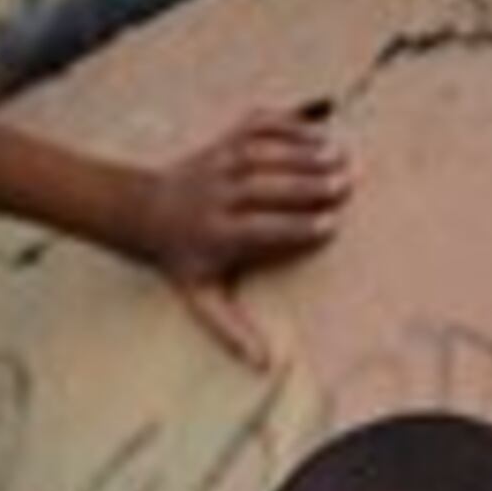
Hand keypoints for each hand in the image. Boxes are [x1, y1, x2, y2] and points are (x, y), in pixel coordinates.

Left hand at [141, 108, 352, 367]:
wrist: (146, 211)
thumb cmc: (185, 259)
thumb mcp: (201, 297)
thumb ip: (230, 330)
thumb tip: (262, 366)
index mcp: (216, 234)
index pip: (260, 228)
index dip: (296, 226)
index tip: (331, 225)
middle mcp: (217, 195)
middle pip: (264, 186)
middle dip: (306, 184)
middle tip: (345, 184)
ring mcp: (219, 162)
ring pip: (262, 152)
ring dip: (302, 152)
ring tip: (339, 157)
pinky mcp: (223, 140)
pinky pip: (256, 125)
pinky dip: (287, 124)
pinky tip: (318, 130)